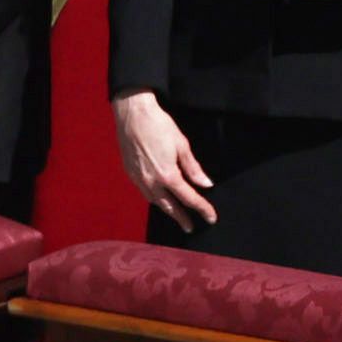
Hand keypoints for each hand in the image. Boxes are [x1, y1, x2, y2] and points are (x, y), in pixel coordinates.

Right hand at [114, 90, 217, 227]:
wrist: (133, 114)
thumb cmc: (159, 126)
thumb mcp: (182, 145)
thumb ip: (193, 168)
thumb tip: (206, 184)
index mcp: (167, 175)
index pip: (189, 198)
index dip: (202, 209)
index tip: (211, 217)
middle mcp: (151, 181)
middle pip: (169, 206)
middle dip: (181, 218)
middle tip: (190, 227)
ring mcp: (138, 179)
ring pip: (155, 201)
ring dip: (167, 210)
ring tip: (176, 215)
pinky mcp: (130, 173)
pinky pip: (144, 192)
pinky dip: (154, 198)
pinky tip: (159, 198)